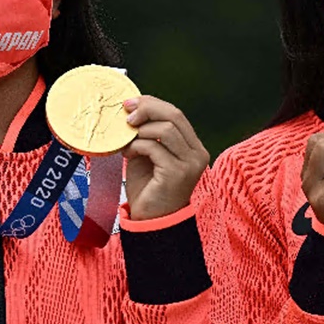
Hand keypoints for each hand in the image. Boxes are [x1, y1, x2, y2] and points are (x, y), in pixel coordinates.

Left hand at [122, 95, 211, 220]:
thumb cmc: (148, 187)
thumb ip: (146, 134)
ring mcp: (190, 163)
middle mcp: (196, 153)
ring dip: (139, 131)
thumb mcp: (148, 154)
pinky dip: (136, 146)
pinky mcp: (178, 173)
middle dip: (147, 109)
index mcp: (192, 146)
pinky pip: (154, 147)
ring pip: (165, 129)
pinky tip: (128, 155)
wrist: (151, 220)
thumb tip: (131, 109)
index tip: (130, 103)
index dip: (152, 103)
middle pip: (174, 115)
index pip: (176, 114)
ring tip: (127, 142)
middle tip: (126, 115)